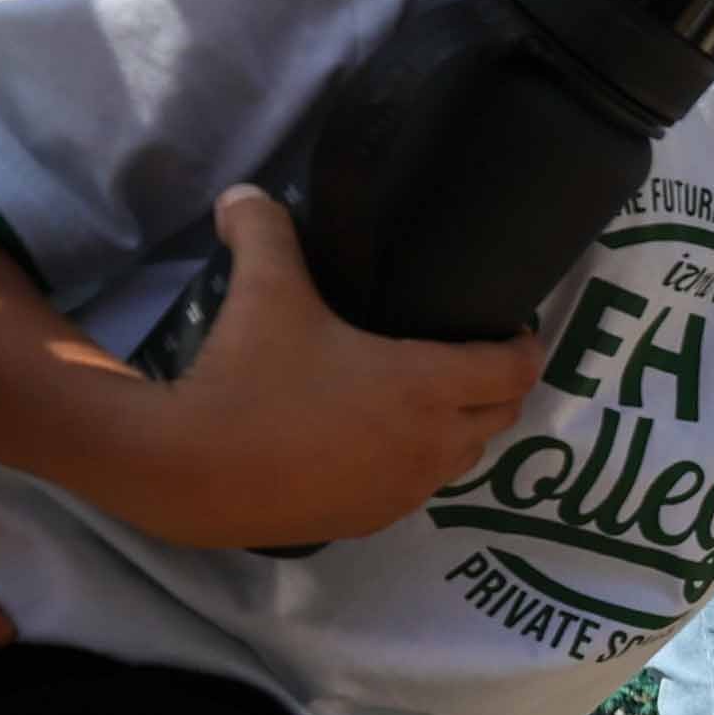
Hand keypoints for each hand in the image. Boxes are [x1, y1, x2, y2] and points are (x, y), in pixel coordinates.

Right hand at [121, 187, 543, 548]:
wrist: (188, 472)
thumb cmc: (245, 376)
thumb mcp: (264, 290)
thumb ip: (264, 230)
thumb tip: (244, 193)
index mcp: (426, 386)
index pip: (512, 370)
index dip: (524, 346)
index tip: (516, 329)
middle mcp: (430, 446)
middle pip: (499, 417)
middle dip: (499, 387)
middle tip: (476, 356)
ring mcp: (401, 491)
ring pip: (460, 460)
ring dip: (459, 429)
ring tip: (432, 400)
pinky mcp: (367, 521)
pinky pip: (414, 491)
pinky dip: (414, 466)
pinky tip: (383, 445)